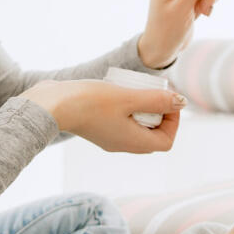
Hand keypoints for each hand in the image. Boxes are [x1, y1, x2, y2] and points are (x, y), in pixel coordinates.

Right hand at [21, 79, 185, 153]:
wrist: (52, 106)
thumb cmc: (90, 102)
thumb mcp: (128, 98)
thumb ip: (156, 100)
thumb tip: (181, 102)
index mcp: (134, 143)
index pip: (166, 141)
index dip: (174, 121)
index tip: (166, 98)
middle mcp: (123, 145)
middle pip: (153, 134)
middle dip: (159, 113)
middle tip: (152, 91)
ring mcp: (110, 138)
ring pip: (137, 127)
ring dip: (142, 108)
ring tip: (135, 88)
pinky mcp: (98, 128)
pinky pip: (122, 121)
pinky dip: (127, 108)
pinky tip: (118, 91)